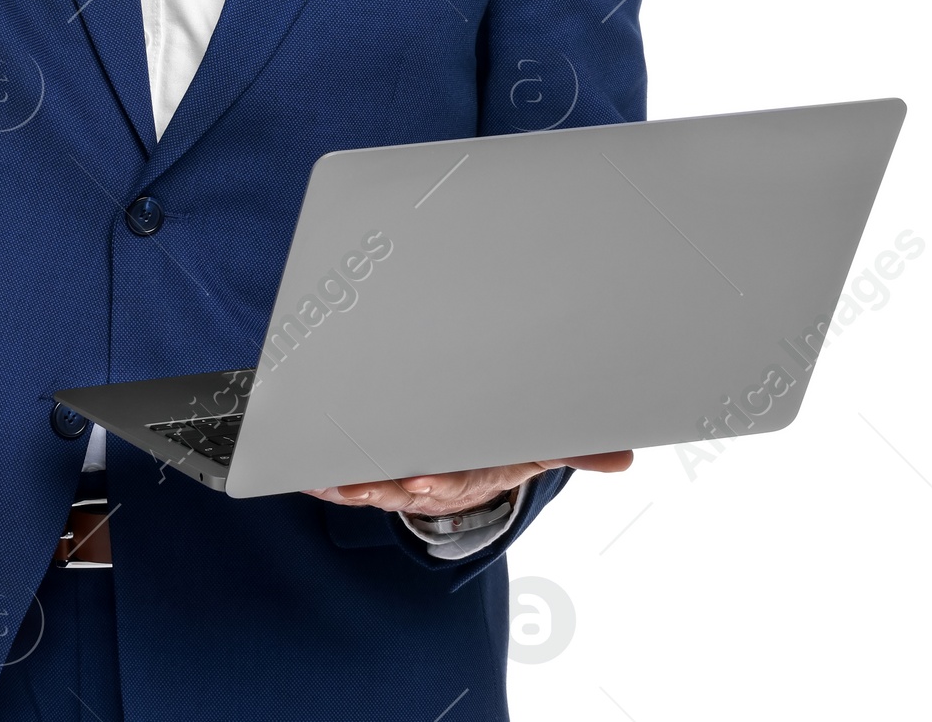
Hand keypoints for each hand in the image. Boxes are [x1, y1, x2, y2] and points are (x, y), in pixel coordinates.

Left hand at [304, 449, 633, 517]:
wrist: (482, 454)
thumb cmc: (507, 443)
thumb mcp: (542, 443)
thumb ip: (576, 446)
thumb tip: (623, 457)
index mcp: (472, 474)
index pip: (453, 483)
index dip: (434, 484)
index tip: (417, 481)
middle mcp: (435, 481)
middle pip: (404, 488)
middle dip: (379, 486)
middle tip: (354, 481)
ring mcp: (405, 478)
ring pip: (372, 486)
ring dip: (346, 485)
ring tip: (320, 478)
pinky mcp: (381, 469)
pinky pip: (351, 477)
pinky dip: (329, 478)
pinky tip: (308, 474)